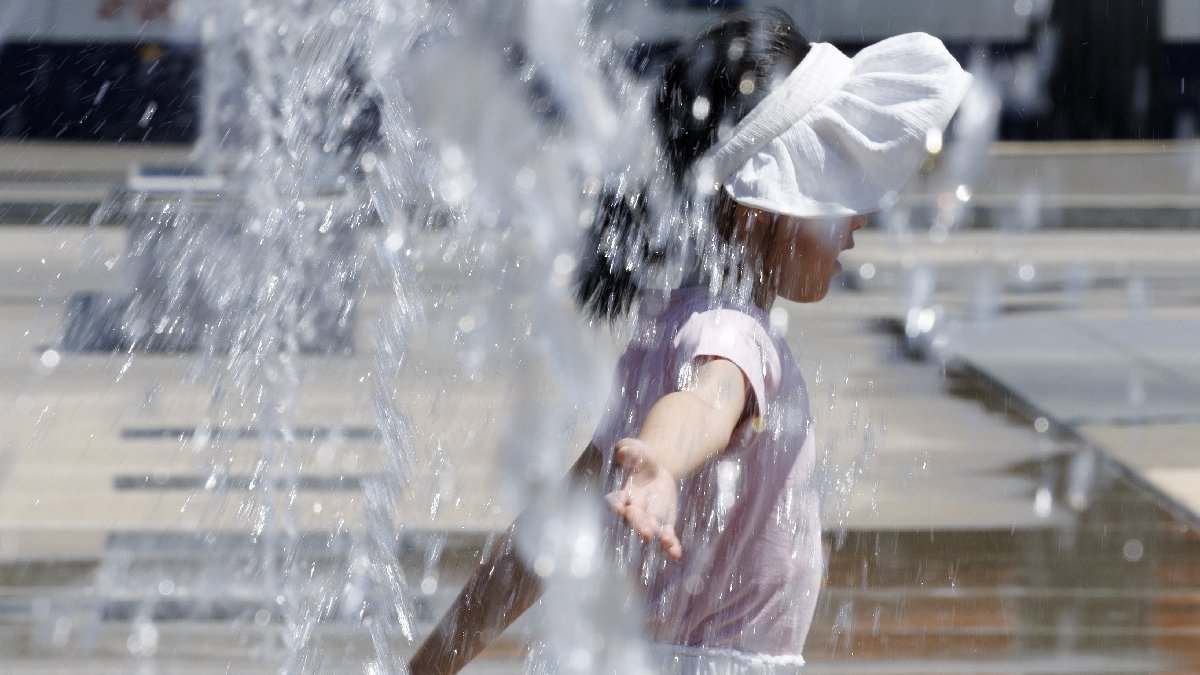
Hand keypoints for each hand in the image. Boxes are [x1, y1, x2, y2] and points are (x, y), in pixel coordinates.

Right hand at [604, 438, 682, 559]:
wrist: (656, 469)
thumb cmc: (641, 457)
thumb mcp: (636, 449)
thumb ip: (629, 449)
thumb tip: (624, 451)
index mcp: (624, 492)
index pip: (617, 501)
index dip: (618, 505)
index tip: (622, 508)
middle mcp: (634, 509)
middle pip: (635, 519)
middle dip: (639, 525)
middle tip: (646, 532)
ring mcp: (649, 518)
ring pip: (651, 530)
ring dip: (658, 537)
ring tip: (666, 542)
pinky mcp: (663, 523)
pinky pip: (666, 535)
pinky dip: (671, 545)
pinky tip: (676, 553)